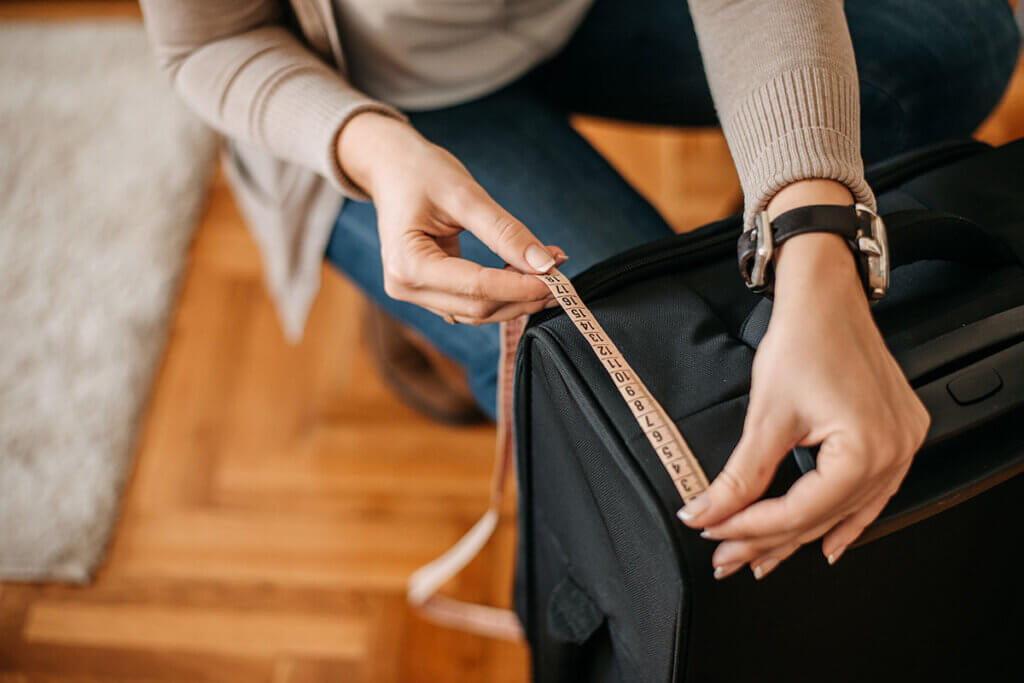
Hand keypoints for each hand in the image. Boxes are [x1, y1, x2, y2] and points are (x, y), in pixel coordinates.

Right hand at [337, 112, 563, 323]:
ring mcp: (416, 294)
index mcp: (407, 264)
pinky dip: (502, 292)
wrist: (391, 168)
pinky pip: (471, 302)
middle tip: (561, 272)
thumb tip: (544, 263)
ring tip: (550, 271)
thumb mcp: (464, 194)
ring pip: (478, 311)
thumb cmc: (420, 172)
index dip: (521, 286)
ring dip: (517, 297)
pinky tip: (527, 274)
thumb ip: (504, 232)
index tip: (557, 276)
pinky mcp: (429, 292)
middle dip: (523, 294)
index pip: (476, 287)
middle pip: (478, 307)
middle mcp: (406, 287)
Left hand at [678, 232, 928, 579]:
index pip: (798, 511)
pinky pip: (870, 493)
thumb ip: (739, 477)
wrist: (826, 295)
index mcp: (866, 451)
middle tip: (727, 559)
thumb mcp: (765, 416)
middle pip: (821, 517)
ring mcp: (903, 446)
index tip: (712, 535)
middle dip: (768, 540)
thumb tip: (705, 515)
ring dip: (799, 534)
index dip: (749, 529)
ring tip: (760, 559)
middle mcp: (895, 454)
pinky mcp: (898, 436)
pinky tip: (827, 541)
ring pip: (843, 510)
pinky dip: (842, 516)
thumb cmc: (803, 339)